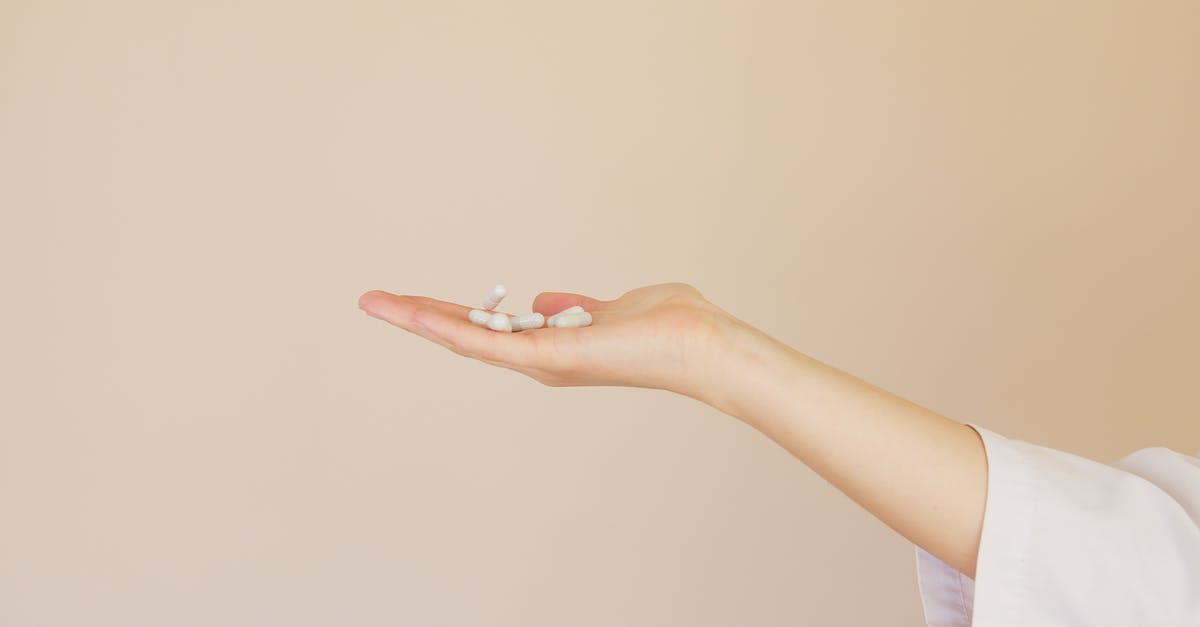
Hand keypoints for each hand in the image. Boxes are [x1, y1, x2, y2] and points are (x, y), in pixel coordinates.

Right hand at [357, 282, 736, 399]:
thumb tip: (545, 300)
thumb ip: (574, 308)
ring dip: (418, 320)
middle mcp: (539, 360)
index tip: (409, 301)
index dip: (445, 315)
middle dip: (416, 318)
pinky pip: (493, 342)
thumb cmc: (669, 328)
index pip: (486, 329)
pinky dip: (453, 328)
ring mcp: (542, 361)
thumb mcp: (609, 309)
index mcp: (549, 347)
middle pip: (465, 336)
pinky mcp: (553, 356)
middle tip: (370, 301)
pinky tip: (419, 314)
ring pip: (468, 340)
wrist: (702, 346)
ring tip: (377, 303)